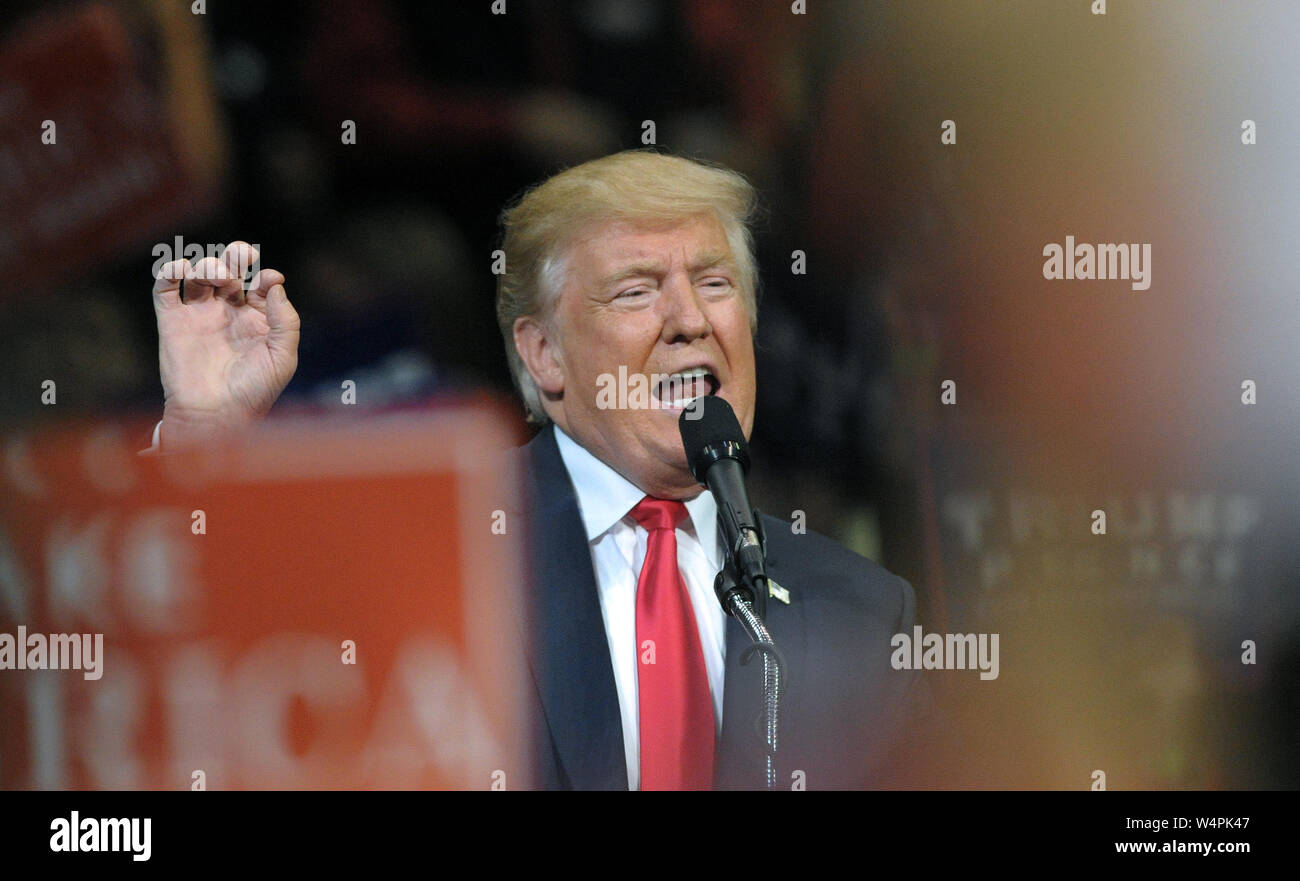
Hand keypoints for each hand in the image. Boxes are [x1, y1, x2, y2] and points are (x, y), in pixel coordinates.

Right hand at [152, 242, 299, 448]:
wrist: (215, 415)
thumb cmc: (254, 391)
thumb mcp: (283, 357)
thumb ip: (286, 321)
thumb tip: (275, 285)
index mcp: (256, 320)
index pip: (260, 284)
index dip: (265, 276)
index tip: (269, 280)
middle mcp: (228, 313)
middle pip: (231, 271)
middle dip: (236, 255)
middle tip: (242, 253)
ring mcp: (200, 314)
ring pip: (201, 274)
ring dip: (209, 265)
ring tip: (218, 276)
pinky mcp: (173, 321)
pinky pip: (166, 288)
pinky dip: (170, 271)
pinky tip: (182, 270)